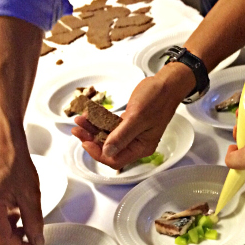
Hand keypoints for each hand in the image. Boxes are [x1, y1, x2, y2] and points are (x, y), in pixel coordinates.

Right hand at [0, 145, 42, 244]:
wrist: (3, 143)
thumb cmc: (15, 162)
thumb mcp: (31, 195)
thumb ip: (34, 222)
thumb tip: (37, 241)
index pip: (1, 239)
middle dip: (9, 241)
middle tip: (27, 236)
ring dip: (3, 232)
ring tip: (20, 220)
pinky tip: (11, 212)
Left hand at [72, 63, 193, 168]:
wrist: (166, 84)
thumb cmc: (157, 99)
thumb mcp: (137, 117)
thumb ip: (121, 136)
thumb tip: (107, 152)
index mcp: (142, 147)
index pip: (115, 160)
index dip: (98, 153)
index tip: (85, 142)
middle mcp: (136, 143)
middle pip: (109, 149)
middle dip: (91, 140)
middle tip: (77, 129)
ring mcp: (132, 133)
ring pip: (107, 137)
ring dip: (92, 129)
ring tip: (80, 120)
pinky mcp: (129, 123)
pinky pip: (110, 126)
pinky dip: (99, 121)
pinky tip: (89, 114)